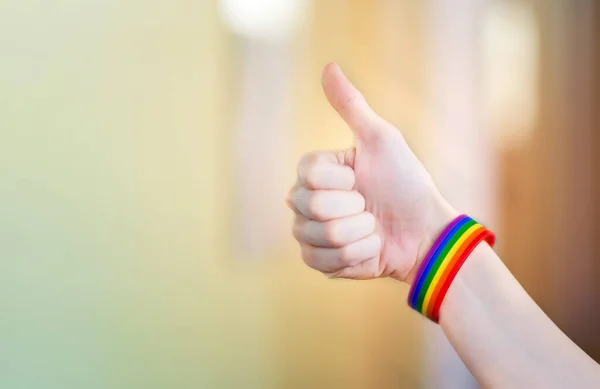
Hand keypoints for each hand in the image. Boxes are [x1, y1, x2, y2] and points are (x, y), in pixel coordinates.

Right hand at [286, 63, 457, 282]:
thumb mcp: (381, 139)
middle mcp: (305, 202)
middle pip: (312, 207)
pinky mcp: (319, 261)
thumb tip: (328, 65)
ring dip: (359, 233)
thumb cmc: (405, 181)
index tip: (361, 179)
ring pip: (320, 236)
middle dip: (354, 209)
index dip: (343, 180)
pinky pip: (325, 261)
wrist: (424, 230)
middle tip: (368, 205)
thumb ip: (351, 106)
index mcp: (315, 173)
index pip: (310, 176)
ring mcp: (309, 233)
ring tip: (371, 227)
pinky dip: (358, 255)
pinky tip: (370, 247)